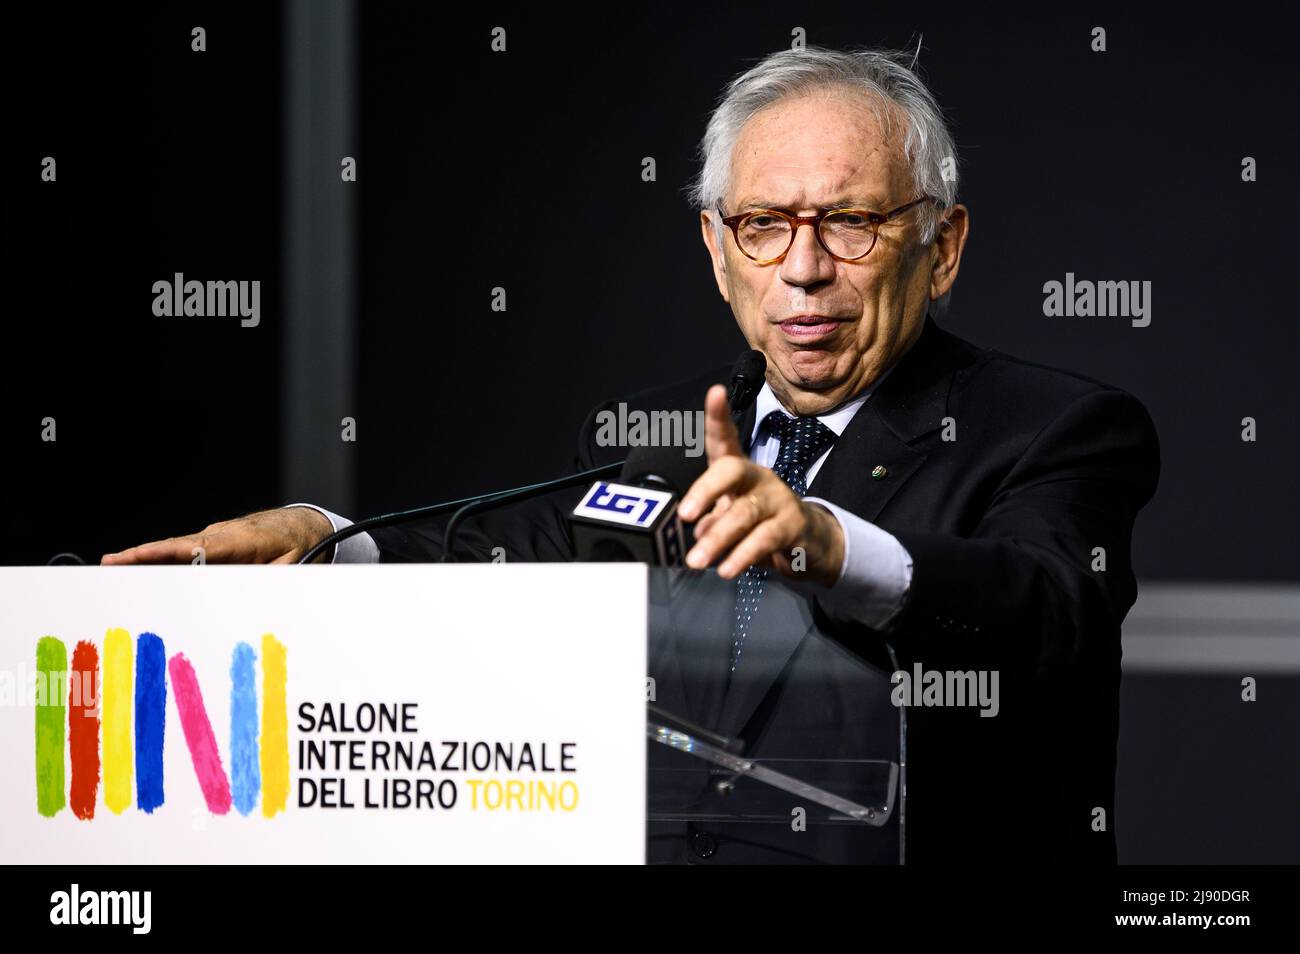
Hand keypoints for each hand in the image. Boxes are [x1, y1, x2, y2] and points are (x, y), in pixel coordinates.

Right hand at [100, 507, 334, 564]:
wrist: (305, 522)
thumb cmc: (299, 542)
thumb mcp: (293, 564)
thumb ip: (270, 579)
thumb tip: (247, 595)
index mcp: (239, 540)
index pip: (194, 548)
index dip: (163, 553)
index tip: (136, 557)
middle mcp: (221, 535)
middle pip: (176, 547)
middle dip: (141, 555)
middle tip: (108, 565)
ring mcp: (216, 537)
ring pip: (178, 549)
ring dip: (149, 558)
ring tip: (115, 569)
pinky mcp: (215, 542)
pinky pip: (186, 552)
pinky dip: (164, 559)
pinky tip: (144, 571)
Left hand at [677, 384, 844, 584]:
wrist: (808, 543)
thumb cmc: (758, 523)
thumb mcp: (728, 517)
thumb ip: (708, 519)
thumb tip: (698, 531)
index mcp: (738, 469)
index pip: (726, 438)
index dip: (719, 416)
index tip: (715, 393)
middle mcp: (758, 476)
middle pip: (732, 471)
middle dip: (705, 490)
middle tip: (684, 515)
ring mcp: (778, 499)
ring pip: (744, 513)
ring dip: (717, 538)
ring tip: (697, 558)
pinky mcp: (792, 525)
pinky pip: (764, 539)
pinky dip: (742, 555)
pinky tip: (726, 569)